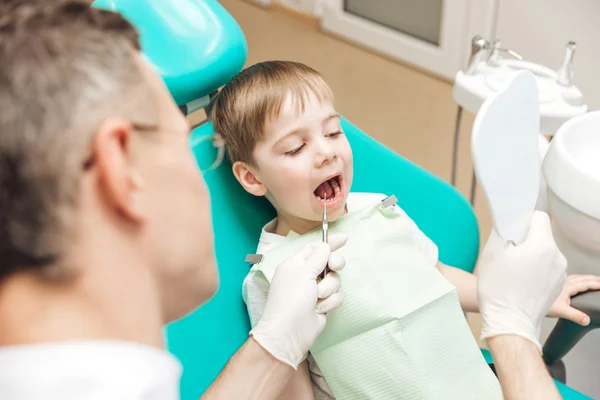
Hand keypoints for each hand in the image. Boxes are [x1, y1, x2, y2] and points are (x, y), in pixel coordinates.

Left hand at [251, 234, 346, 368]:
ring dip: (329, 288)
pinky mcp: (323, 304)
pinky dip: (330, 301)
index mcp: (295, 264)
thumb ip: (318, 257)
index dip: (329, 243)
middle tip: (334, 267)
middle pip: (328, 262)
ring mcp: (314, 291)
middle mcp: (305, 276)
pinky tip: (320, 309)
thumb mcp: (303, 273)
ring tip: (318, 298)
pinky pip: (336, 295)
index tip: (345, 239)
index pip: (314, 248)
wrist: (289, 332)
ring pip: (335, 280)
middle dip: (333, 265)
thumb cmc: (291, 299)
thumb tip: (325, 245)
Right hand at [477, 211, 566, 351]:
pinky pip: (546, 269)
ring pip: (544, 254)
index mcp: (544, 245)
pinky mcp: (556, 286)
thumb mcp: (493, 251)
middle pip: (541, 237)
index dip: (523, 222)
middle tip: (508, 254)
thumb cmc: (499, 288)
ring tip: (513, 272)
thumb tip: (511, 224)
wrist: (509, 321)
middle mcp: (557, 257)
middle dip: (525, 241)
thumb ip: (505, 230)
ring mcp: (560, 273)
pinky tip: (519, 282)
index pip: (539, 218)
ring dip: (530, 257)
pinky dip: (535, 271)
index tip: (512, 233)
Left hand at [547, 274, 599, 325]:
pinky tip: (573, 283)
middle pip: (581, 278)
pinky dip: (576, 279)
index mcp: (567, 287)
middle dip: (592, 278)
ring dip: (584, 278)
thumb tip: (587, 320)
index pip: (584, 284)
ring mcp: (557, 283)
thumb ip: (575, 316)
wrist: (526, 301)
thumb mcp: (561, 311)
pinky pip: (568, 279)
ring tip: (591, 280)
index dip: (595, 284)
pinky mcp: (552, 286)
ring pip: (574, 278)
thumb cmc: (542, 305)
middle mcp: (563, 283)